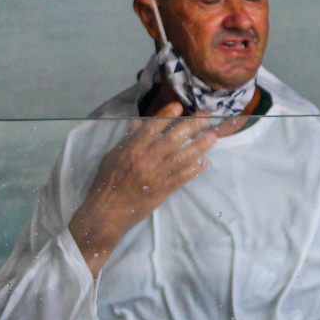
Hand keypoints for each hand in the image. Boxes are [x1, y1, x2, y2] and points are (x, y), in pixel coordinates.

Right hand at [67, 103, 220, 275]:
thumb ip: (129, 139)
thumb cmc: (107, 183)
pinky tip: (204, 161)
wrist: (107, 213)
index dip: (166, 115)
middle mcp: (145, 160)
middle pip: (173, 139)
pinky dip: (195, 168)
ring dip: (200, 145)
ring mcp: (156, 175)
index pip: (151, 128)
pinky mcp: (163, 190)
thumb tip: (140, 122)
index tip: (179, 106)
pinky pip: (184, 176)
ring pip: (183, 156)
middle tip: (205, 118)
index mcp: (131, 150)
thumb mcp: (112, 157)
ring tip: (212, 136)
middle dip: (192, 126)